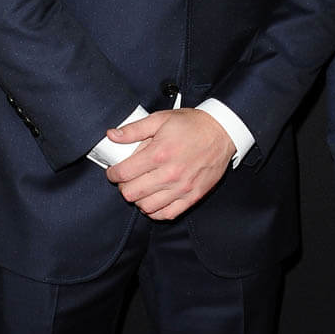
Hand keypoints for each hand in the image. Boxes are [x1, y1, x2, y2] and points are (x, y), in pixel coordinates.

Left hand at [105, 108, 235, 219]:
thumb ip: (134, 129)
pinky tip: (154, 199)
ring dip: (139, 199)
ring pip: (146, 207)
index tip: (114, 171)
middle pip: (131, 193)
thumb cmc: (192, 124)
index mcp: (159, 153)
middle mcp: (170, 174)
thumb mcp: (161, 119)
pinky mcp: (193, 196)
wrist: (222, 131)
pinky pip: (167, 214)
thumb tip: (112, 135)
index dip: (113, 173)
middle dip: (124, 186)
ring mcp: (182, 188)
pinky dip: (156, 210)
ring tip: (141, 188)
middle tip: (127, 178)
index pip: (123, 173)